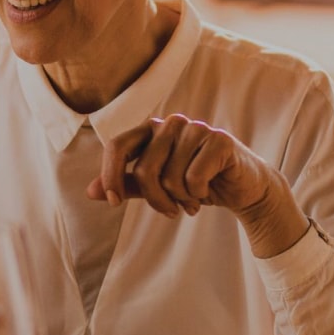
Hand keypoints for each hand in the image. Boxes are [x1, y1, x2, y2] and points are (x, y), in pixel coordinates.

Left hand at [87, 114, 309, 257]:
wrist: (243, 189)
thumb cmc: (198, 184)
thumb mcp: (158, 187)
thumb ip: (126, 185)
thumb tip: (90, 191)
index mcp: (152, 130)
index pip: (117, 146)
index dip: (110, 175)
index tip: (113, 202)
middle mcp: (172, 123)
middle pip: (145, 170)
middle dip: (156, 200)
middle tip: (171, 211)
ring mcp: (197, 128)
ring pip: (170, 178)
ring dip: (180, 201)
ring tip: (192, 201)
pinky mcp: (219, 140)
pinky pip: (193, 178)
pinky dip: (198, 195)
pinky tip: (208, 192)